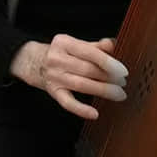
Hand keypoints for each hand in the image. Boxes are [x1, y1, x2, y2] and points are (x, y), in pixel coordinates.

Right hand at [10, 36, 128, 119]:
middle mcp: (56, 59)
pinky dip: (81, 109)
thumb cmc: (61, 53)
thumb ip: (95, 46)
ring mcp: (54, 76)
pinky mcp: (53, 92)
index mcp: (64, 42)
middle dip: (109, 78)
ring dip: (103, 91)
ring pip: (82, 85)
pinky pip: (68, 103)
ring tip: (119, 94)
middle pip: (87, 70)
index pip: (90, 52)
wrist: (33, 62)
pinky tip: (94, 114)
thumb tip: (113, 44)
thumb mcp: (75, 44)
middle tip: (124, 83)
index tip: (123, 71)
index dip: (109, 62)